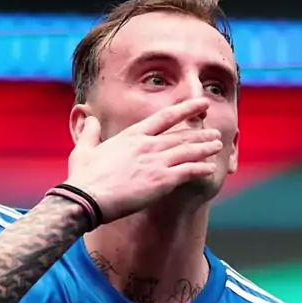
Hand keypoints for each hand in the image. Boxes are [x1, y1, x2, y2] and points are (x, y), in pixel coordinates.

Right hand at [67, 99, 221, 222]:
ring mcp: (155, 162)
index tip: (201, 104)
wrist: (87, 198)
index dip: (186, 109)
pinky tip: (210, 169)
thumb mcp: (84, 150)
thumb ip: (91, 133)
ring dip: (205, 148)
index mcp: (131, 136)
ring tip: (218, 145)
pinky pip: (188, 172)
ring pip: (188, 151)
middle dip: (200, 133)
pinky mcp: (161, 181)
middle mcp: (147, 145)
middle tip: (215, 132)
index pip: (164, 118)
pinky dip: (201, 169)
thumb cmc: (83, 178)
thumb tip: (90, 119)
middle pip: (181, 136)